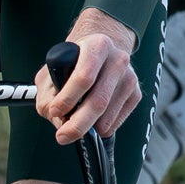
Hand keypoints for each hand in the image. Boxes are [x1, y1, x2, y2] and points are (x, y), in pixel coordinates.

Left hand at [34, 8, 139, 144]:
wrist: (100, 52)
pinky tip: (90, 120)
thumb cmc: (71, 63)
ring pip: (107, 115)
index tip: (55, 112)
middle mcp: (117, 60)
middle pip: (99, 100)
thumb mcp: (52, 69)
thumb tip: (59, 121)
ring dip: (87, 127)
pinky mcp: (136, 94)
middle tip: (62, 136)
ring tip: (72, 125)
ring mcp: (130, 78)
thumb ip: (48, 94)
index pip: (84, 77)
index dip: (67, 98)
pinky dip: (100, 127)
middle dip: (78, 123)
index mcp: (96, 47)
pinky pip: (116, 121)